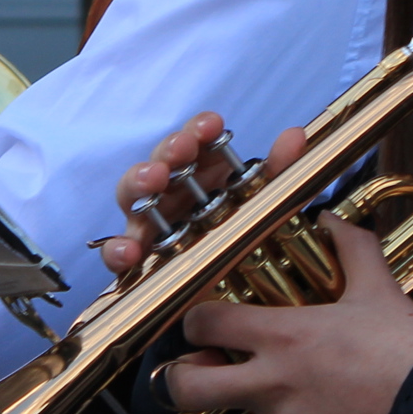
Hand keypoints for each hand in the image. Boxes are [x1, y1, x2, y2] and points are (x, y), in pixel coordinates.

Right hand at [102, 117, 311, 277]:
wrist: (229, 287)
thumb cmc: (239, 232)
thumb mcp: (265, 201)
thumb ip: (279, 171)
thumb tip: (295, 136)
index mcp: (200, 172)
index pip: (192, 140)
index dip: (198, 129)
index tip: (212, 126)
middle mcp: (170, 191)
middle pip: (158, 161)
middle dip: (168, 152)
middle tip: (181, 151)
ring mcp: (150, 222)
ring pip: (131, 196)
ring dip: (138, 183)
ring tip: (152, 181)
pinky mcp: (137, 257)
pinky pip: (117, 252)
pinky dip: (117, 249)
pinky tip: (129, 251)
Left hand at [158, 216, 412, 413]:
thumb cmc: (406, 350)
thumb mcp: (378, 290)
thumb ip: (351, 249)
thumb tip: (334, 221)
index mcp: (281, 336)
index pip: (202, 323)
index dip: (196, 321)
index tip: (206, 322)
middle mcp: (270, 384)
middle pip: (187, 389)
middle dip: (182, 380)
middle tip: (198, 371)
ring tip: (279, 398)